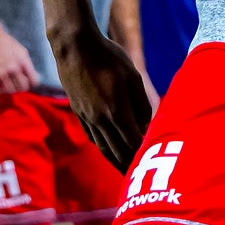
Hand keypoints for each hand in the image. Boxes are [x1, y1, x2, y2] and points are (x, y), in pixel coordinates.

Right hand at [0, 19, 40, 94]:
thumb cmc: (8, 44)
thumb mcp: (23, 52)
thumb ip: (27, 65)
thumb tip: (33, 78)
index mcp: (23, 62)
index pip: (34, 81)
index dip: (33, 83)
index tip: (30, 82)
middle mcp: (13, 68)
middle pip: (23, 87)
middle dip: (24, 87)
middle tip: (20, 83)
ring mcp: (1, 72)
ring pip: (11, 90)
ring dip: (12, 89)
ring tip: (12, 84)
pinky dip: (1, 90)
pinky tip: (2, 85)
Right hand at [55, 27, 154, 171]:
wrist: (75, 48)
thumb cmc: (109, 58)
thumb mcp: (133, 77)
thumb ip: (141, 103)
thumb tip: (145, 125)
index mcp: (117, 111)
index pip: (132, 142)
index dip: (141, 154)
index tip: (150, 164)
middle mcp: (100, 119)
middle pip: (116, 150)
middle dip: (128, 164)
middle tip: (137, 177)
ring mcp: (87, 117)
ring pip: (102, 146)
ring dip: (113, 160)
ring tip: (122, 169)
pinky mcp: (78, 111)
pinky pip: (92, 135)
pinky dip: (101, 146)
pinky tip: (107, 149)